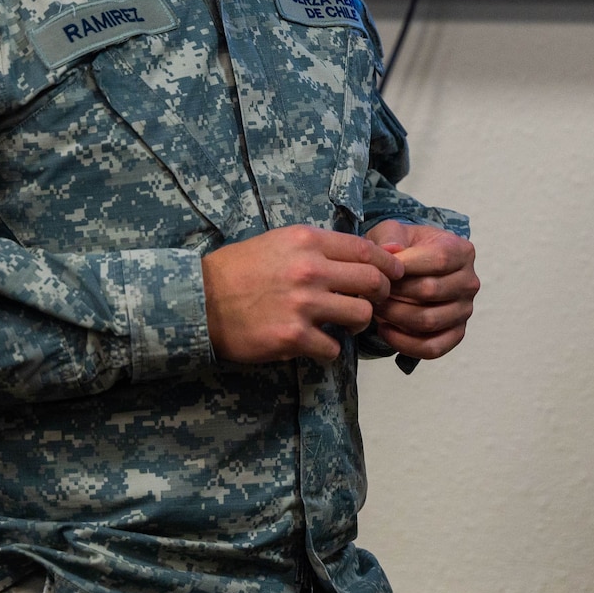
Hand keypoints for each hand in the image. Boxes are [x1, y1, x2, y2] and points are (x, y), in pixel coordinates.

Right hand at [201, 226, 405, 363]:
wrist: (199, 301)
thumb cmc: (238, 270)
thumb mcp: (279, 242)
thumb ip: (319, 247)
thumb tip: (362, 254)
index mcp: (308, 241)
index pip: (366, 249)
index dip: (387, 264)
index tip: (394, 274)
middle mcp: (310, 269)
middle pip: (373, 282)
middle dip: (380, 295)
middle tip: (372, 303)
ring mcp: (302, 304)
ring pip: (360, 315)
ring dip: (357, 324)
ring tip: (344, 326)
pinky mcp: (292, 337)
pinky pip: (332, 348)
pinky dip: (329, 350)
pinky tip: (317, 346)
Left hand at [366, 221, 478, 359]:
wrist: (408, 270)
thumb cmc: (402, 249)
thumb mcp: (393, 231)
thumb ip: (390, 237)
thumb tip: (392, 251)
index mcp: (463, 251)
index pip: (439, 259)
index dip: (406, 265)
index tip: (381, 268)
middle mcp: (469, 282)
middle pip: (431, 291)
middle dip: (395, 292)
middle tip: (372, 291)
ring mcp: (465, 310)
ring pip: (429, 321)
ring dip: (395, 316)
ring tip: (376, 308)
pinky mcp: (455, 334)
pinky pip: (432, 348)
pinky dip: (404, 343)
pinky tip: (385, 329)